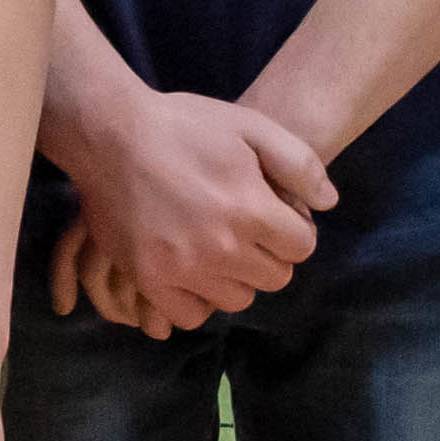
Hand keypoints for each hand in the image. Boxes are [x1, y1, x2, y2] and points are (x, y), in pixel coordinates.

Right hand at [49, 82, 331, 324]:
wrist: (110, 135)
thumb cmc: (184, 126)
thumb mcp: (251, 125)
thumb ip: (299, 163)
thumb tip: (329, 203)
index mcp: (252, 210)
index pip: (302, 247)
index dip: (294, 230)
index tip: (274, 216)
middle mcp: (222, 248)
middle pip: (275, 278)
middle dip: (270, 255)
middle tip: (247, 232)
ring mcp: (183, 269)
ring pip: (236, 299)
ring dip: (236, 278)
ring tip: (218, 249)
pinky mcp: (149, 280)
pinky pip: (190, 314)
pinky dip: (197, 300)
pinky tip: (192, 273)